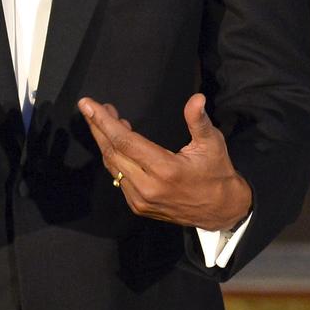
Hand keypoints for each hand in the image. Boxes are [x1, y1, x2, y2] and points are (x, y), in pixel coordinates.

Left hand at [78, 93, 251, 230]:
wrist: (222, 211)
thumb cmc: (216, 172)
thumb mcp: (212, 144)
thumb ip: (199, 121)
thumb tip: (197, 98)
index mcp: (165, 169)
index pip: (124, 141)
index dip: (103, 121)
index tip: (88, 104)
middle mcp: (149, 187)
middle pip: (112, 151)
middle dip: (98, 126)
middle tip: (91, 107)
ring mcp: (141, 199)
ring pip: (112, 165)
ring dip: (104, 141)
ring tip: (105, 119)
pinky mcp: (139, 206)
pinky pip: (118, 177)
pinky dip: (114, 157)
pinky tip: (116, 142)